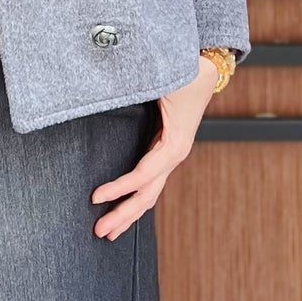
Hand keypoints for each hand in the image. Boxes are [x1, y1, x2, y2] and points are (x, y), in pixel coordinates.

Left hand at [89, 55, 219, 240]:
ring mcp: (170, 154)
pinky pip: (150, 180)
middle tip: (99, 233)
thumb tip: (109, 78)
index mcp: (175, 143)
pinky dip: (135, 196)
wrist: (205, 68)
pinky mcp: (165, 149)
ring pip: (149, 192)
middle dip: (123, 215)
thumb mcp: (164, 79)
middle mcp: (174, 154)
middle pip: (147, 194)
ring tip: (108, 231)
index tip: (96, 197)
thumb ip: (138, 82)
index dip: (120, 188)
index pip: (144, 175)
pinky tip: (124, 206)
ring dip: (129, 212)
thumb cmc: (183, 71)